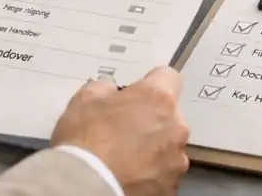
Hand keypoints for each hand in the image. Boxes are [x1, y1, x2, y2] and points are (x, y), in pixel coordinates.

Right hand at [50, 67, 189, 195]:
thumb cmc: (86, 137)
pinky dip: (150, 174)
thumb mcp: (85, 99)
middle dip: (151, 120)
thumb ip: (106, 89)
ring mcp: (176, 161)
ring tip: (126, 159)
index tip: (135, 95)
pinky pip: (163, 174)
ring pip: (169, 148)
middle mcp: (176, 127)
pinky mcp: (171, 188)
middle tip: (124, 131)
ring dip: (153, 149)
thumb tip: (113, 93)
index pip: (169, 77)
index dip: (151, 84)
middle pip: (170, 116)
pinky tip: (129, 176)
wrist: (87, 186)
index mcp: (158, 98)